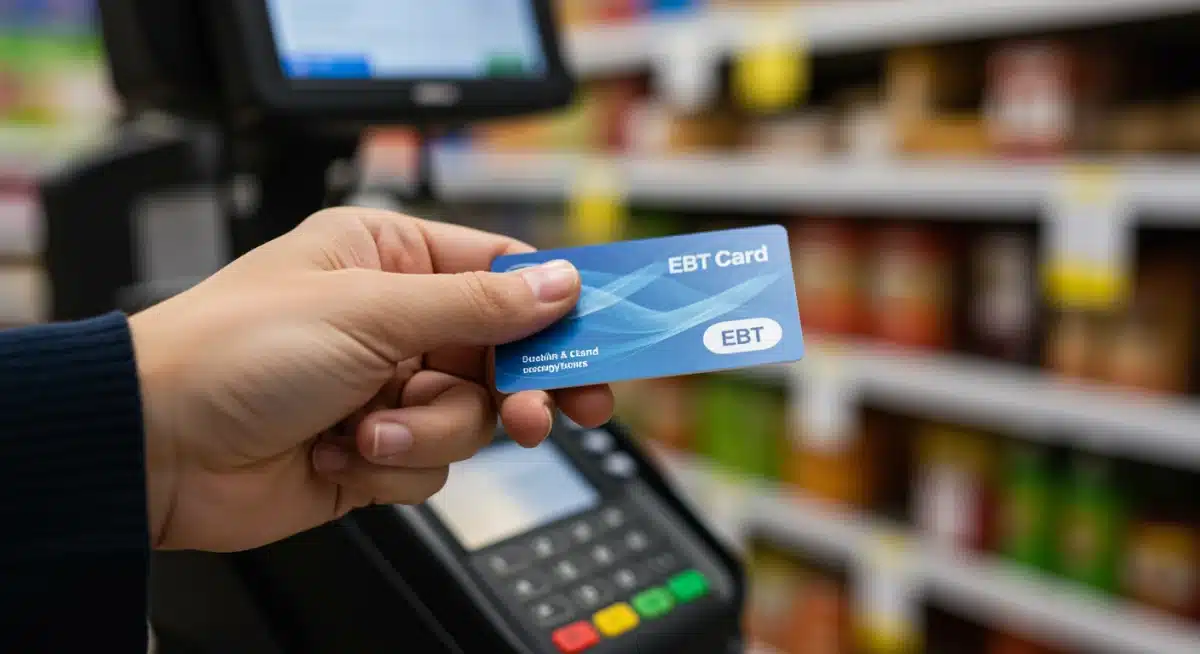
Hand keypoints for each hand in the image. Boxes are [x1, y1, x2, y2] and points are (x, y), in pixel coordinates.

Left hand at [129, 208, 612, 551]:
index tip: (606, 335)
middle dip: (516, 388)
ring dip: (427, 428)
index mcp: (390, 259)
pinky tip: (339, 451)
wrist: (152, 450)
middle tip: (547, 413)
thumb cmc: (232, 351)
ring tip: (369, 428)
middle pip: (503, 352)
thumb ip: (477, 303)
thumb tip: (559, 284)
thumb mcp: (369, 311)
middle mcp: (394, 320)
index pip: (502, 272)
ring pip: (471, 415)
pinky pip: (432, 461)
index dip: (558, 305)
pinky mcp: (375, 449)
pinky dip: (393, 463)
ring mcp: (386, 387)